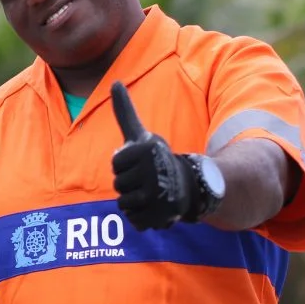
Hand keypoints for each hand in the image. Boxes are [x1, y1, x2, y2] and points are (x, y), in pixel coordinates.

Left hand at [110, 81, 194, 229]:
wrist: (190, 185)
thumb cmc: (157, 158)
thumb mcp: (142, 134)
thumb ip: (125, 111)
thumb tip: (114, 82)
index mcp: (146, 149)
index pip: (115, 163)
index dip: (125, 164)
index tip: (141, 161)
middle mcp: (153, 170)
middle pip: (118, 185)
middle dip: (130, 184)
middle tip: (148, 179)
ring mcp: (158, 194)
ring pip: (124, 204)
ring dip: (135, 201)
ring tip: (151, 192)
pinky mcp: (162, 215)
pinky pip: (135, 221)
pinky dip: (142, 217)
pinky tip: (154, 207)